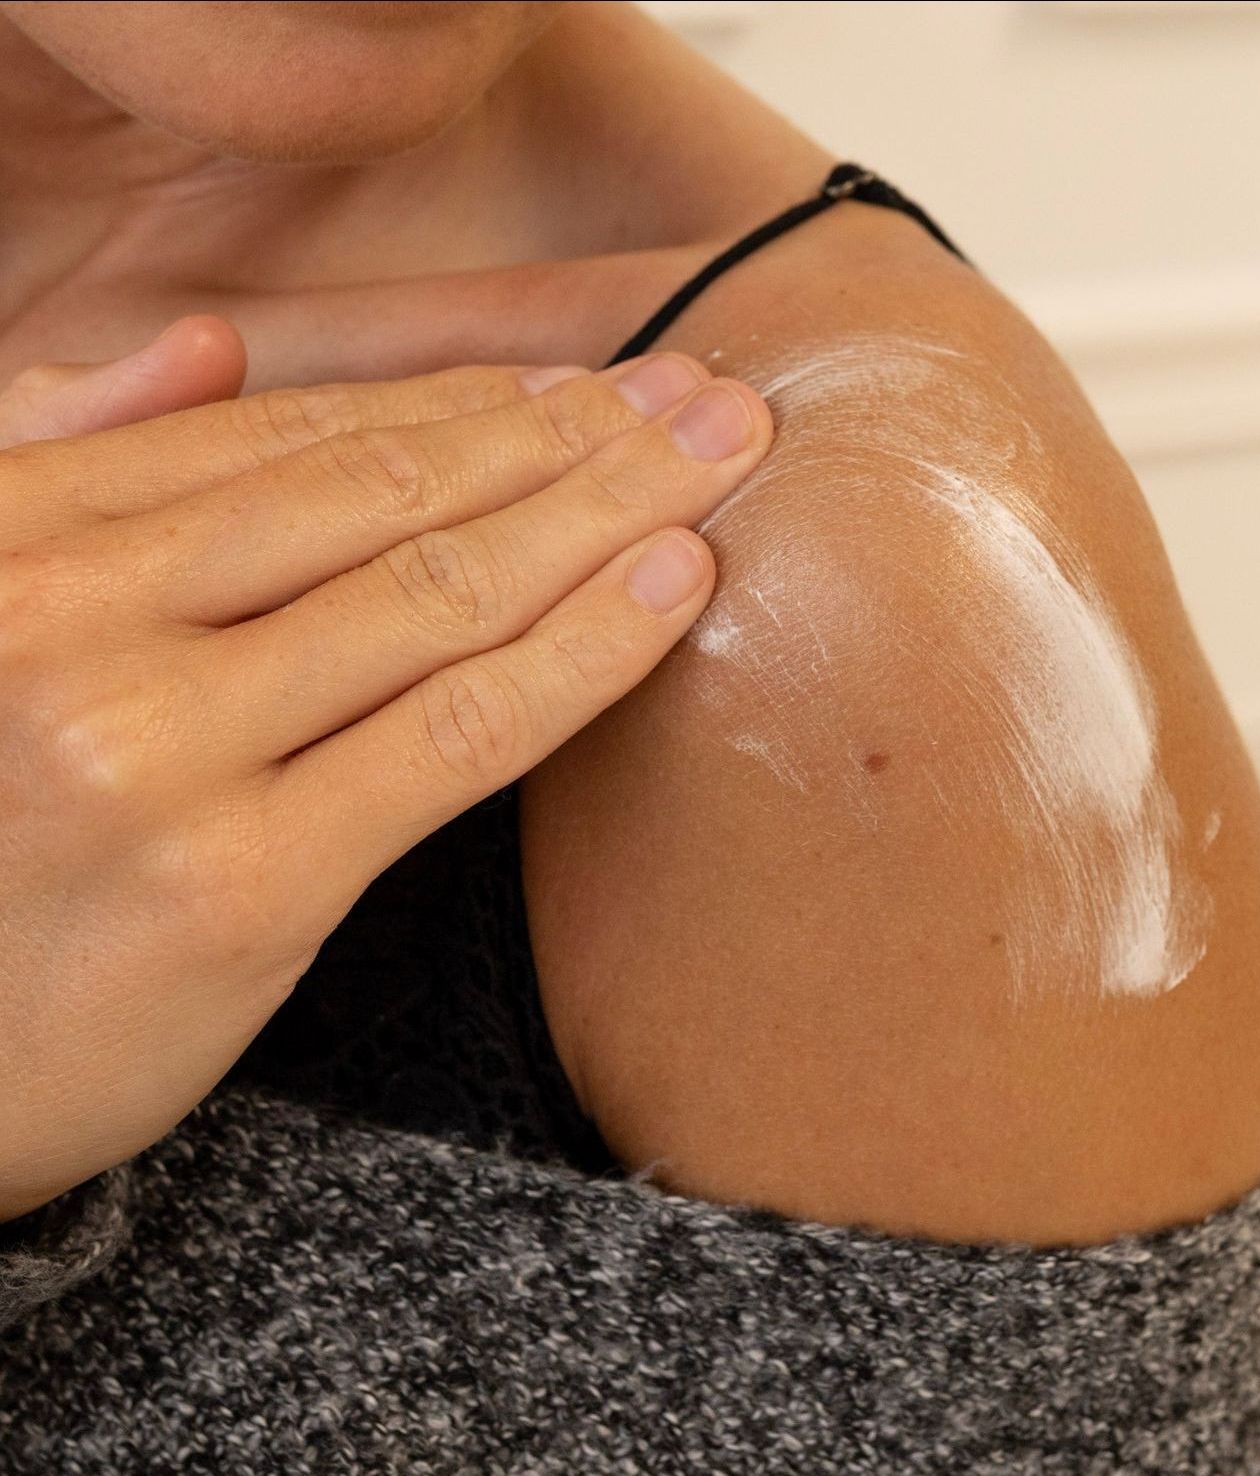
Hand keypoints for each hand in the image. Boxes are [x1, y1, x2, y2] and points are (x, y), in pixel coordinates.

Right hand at [0, 326, 771, 1213]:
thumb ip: (62, 468)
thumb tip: (209, 342)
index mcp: (17, 537)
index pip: (289, 439)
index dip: (463, 398)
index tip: (588, 378)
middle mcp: (79, 620)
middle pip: (383, 493)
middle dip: (569, 431)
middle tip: (708, 395)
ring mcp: (157, 750)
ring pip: (435, 594)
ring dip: (603, 509)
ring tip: (723, 456)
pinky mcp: (242, 884)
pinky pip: (453, 737)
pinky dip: (581, 651)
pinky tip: (677, 583)